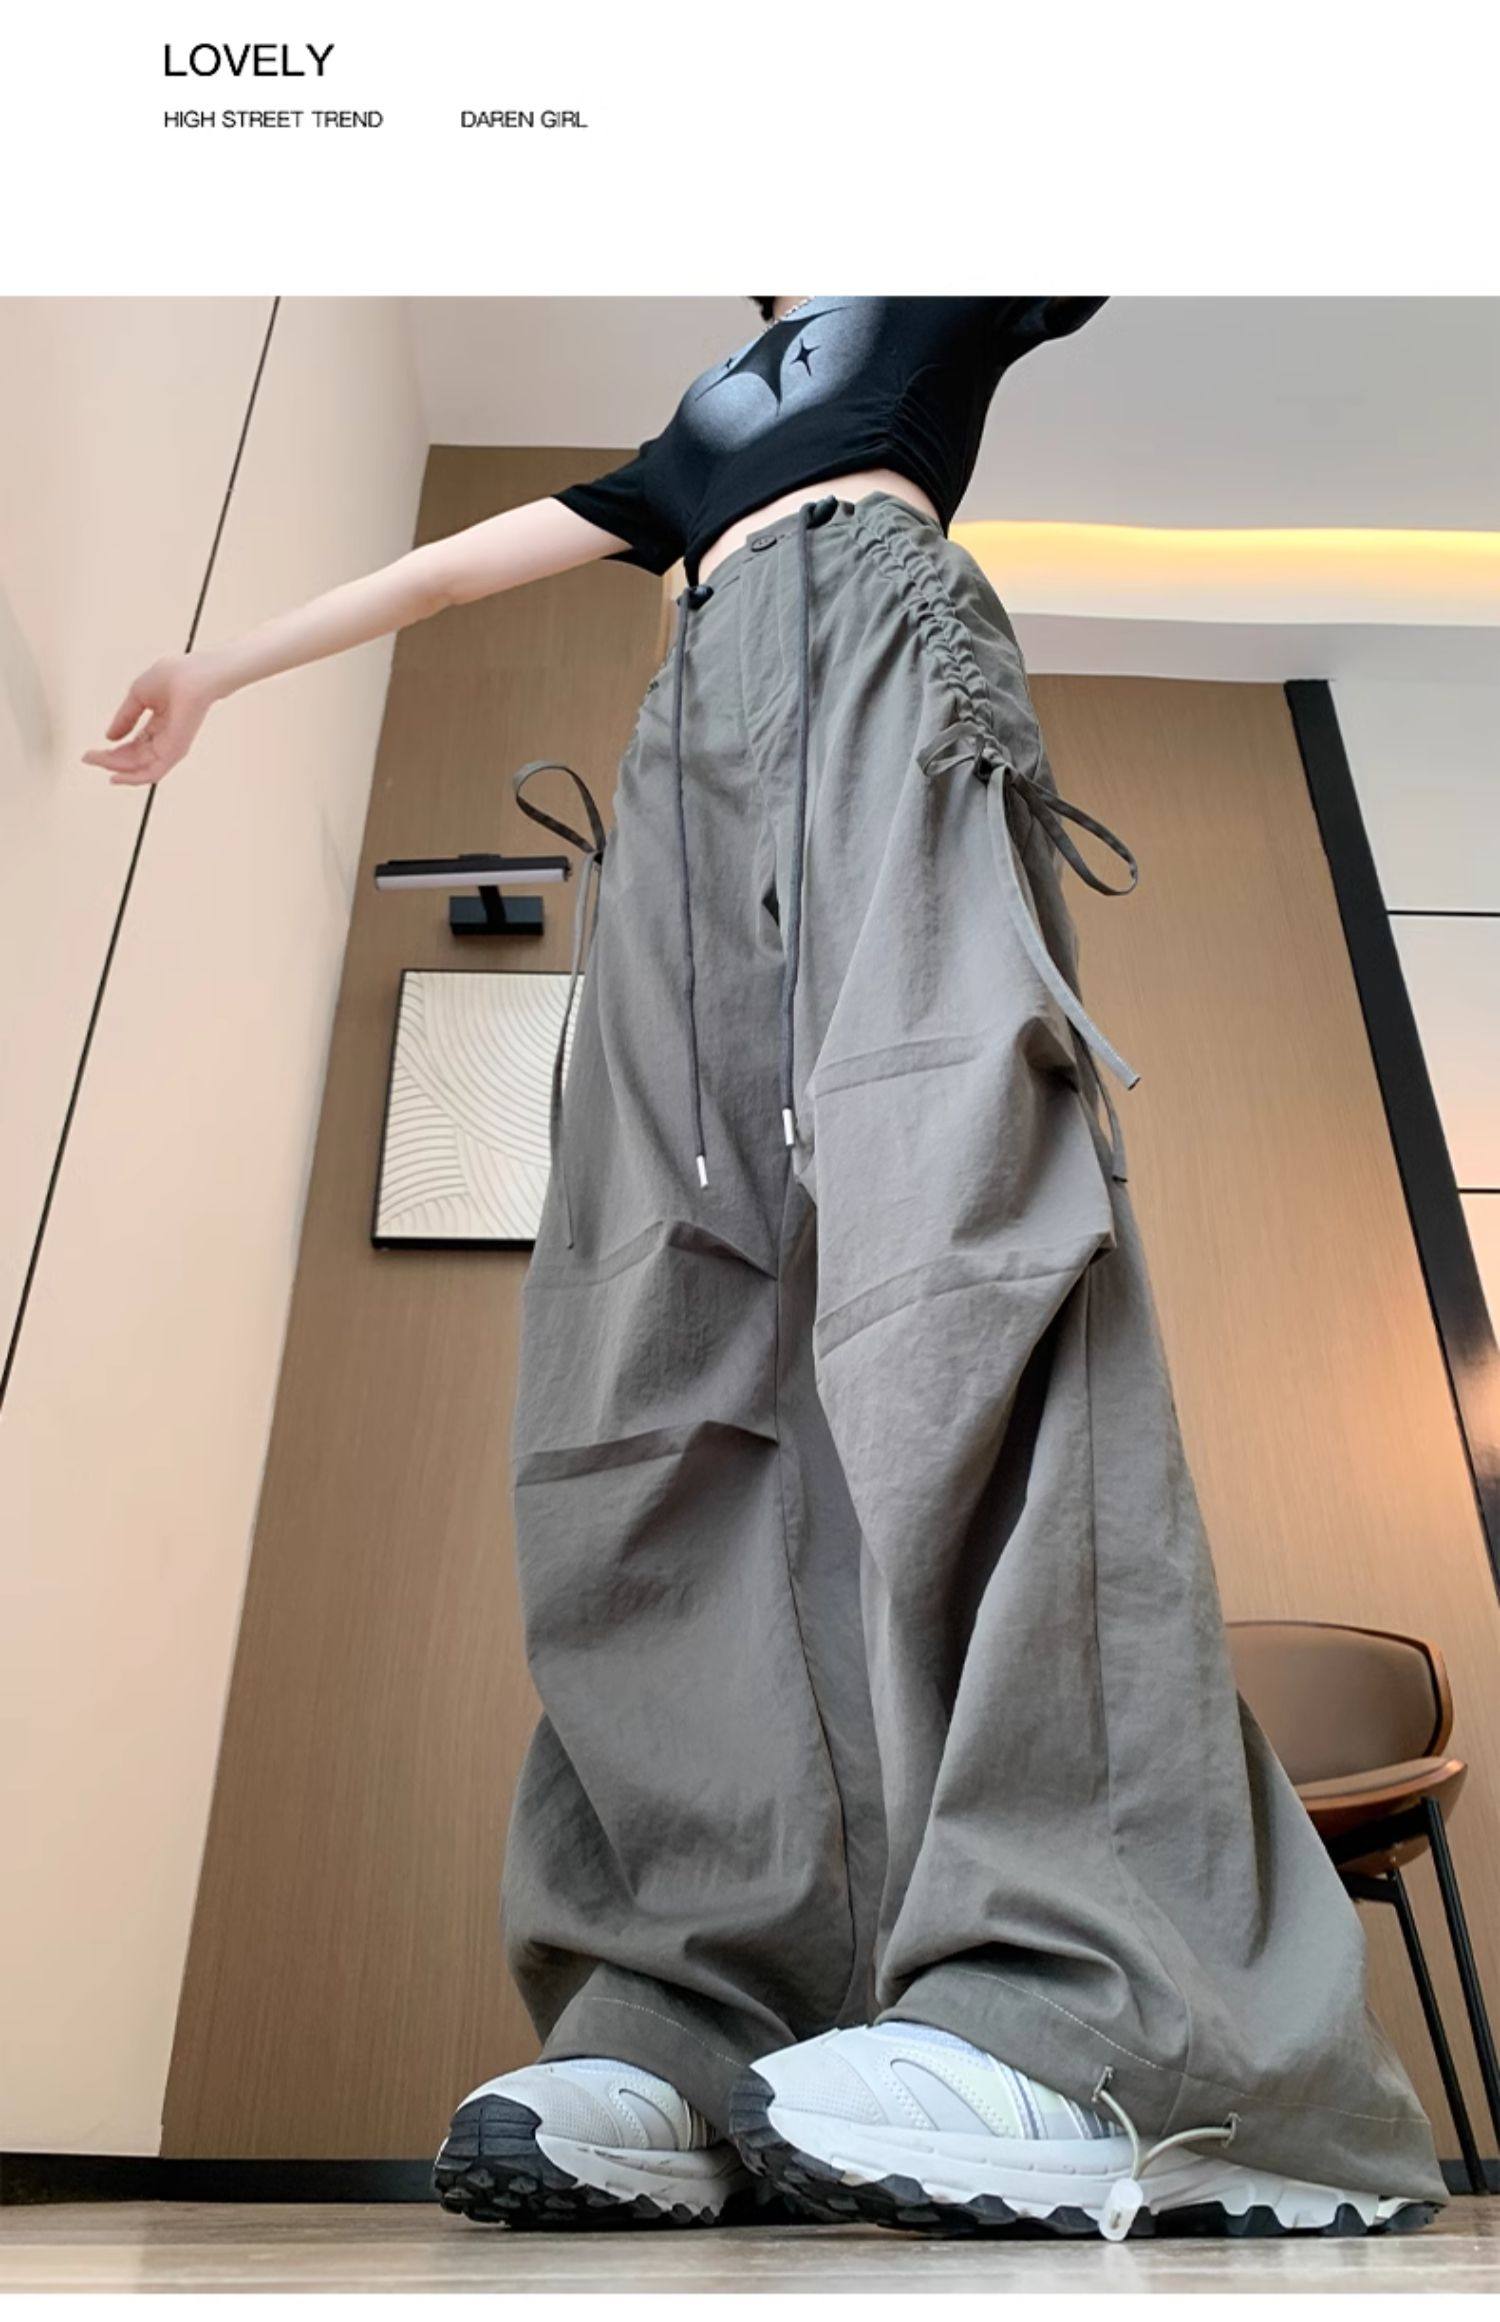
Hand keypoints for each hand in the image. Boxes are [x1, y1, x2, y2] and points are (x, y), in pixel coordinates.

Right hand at [83, 653, 218, 785]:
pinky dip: (133, 778)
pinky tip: (114, 777)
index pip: (133, 744)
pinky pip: (152, 773)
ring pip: (139, 767)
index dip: (110, 750)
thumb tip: (109, 737)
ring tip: (95, 761)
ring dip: (115, 767)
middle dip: (108, 760)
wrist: (193, 675)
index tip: (89, 753)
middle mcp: (166, 738)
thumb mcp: (138, 695)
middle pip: (133, 758)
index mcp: (160, 724)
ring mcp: (171, 746)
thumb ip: (125, 718)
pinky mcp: (175, 752)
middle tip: (87, 758)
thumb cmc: (174, 676)